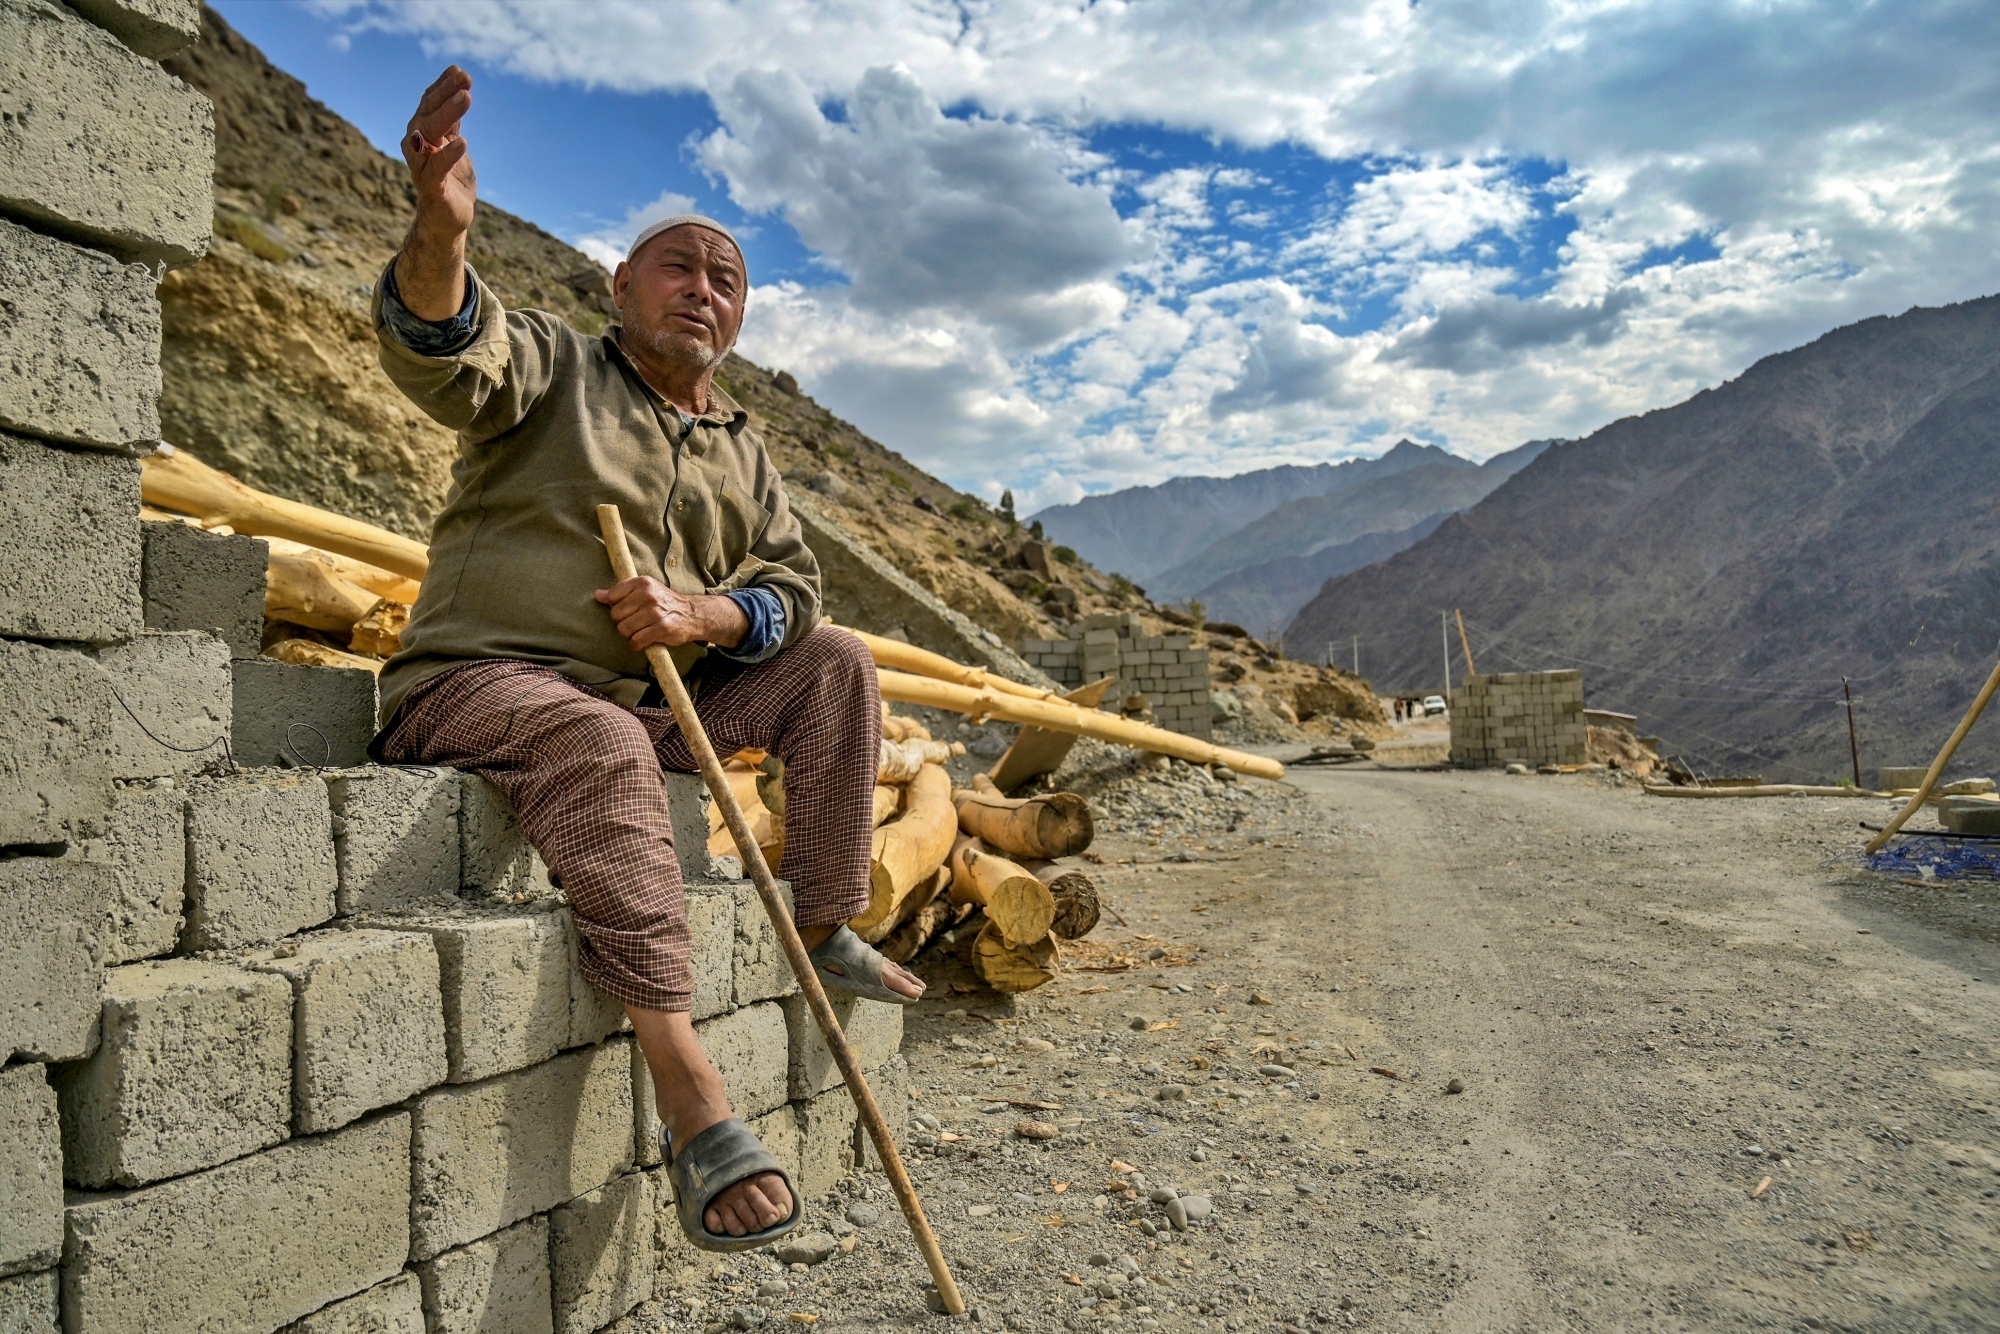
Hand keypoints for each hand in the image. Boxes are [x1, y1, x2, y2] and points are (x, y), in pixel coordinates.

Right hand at [402, 66, 475, 238]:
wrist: (448, 218)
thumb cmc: (451, 179)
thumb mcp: (454, 143)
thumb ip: (453, 120)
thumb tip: (460, 86)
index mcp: (422, 133)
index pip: (429, 103)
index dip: (443, 86)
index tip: (461, 72)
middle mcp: (416, 145)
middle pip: (427, 115)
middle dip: (445, 96)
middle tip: (466, 84)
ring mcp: (421, 166)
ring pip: (428, 135)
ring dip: (447, 115)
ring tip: (466, 99)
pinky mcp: (431, 187)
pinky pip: (436, 168)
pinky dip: (448, 155)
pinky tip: (462, 142)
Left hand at [595, 578, 748, 651]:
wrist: (691, 614)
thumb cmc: (663, 602)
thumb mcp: (644, 590)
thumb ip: (621, 592)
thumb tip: (598, 595)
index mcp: (642, 583)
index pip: (612, 596)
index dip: (617, 606)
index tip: (628, 609)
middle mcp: (648, 595)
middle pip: (616, 615)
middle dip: (623, 621)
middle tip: (636, 621)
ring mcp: (655, 612)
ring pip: (624, 629)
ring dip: (630, 634)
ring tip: (641, 630)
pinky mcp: (661, 628)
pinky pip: (636, 641)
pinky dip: (637, 644)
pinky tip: (644, 640)